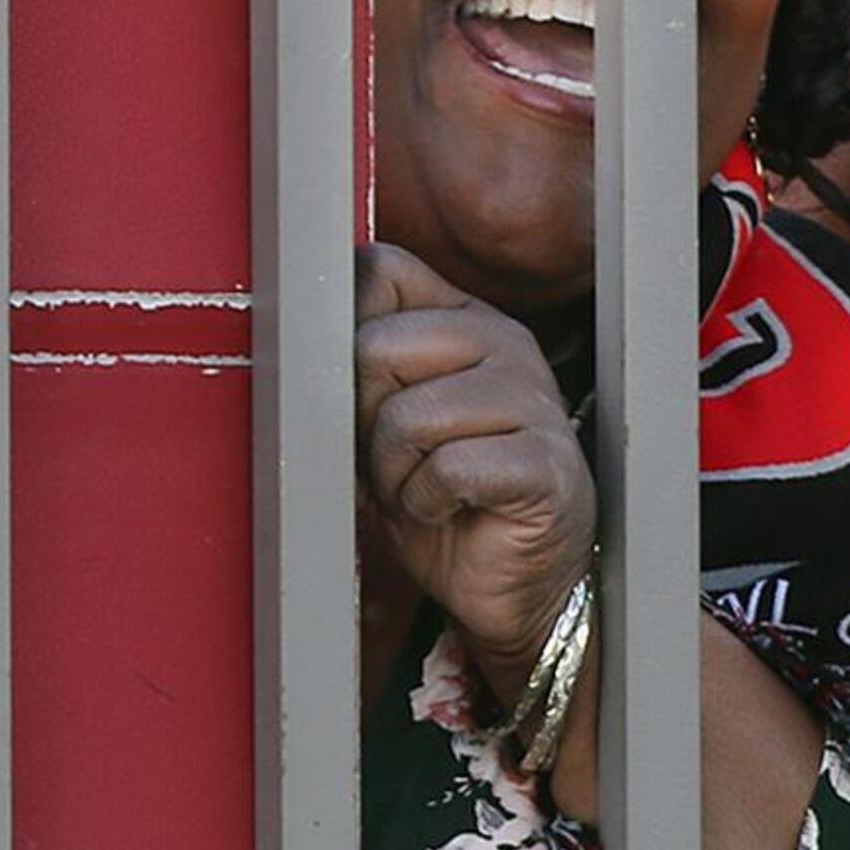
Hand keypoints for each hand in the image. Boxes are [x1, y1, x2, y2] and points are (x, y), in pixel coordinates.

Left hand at [353, 244, 596, 693]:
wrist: (505, 577)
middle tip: (399, 460)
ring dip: (396, 475)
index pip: (380, 272)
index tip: (367, 395)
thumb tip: (304, 315)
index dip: (345, 338)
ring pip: (407, 418)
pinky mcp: (544, 462)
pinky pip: (447, 470)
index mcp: (466, 320)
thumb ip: (361, 360)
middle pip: (375, 348)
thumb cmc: (443, 494)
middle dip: (365, 423)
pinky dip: (429, 503)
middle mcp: (506, 343)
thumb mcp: (386, 418)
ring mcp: (534, 399)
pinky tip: (455, 509)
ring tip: (426, 489)